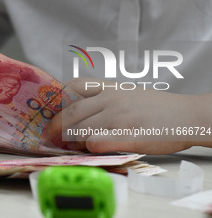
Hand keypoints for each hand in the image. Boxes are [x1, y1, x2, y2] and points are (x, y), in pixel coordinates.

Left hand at [46, 78, 202, 153]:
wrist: (186, 115)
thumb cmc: (155, 106)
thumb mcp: (127, 92)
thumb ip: (103, 98)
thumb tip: (78, 114)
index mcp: (110, 86)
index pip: (73, 85)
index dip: (58, 99)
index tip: (50, 111)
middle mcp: (111, 98)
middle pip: (71, 112)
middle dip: (55, 126)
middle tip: (49, 135)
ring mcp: (118, 116)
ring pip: (80, 130)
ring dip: (74, 141)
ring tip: (75, 145)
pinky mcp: (127, 135)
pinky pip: (96, 143)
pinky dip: (90, 149)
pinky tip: (94, 149)